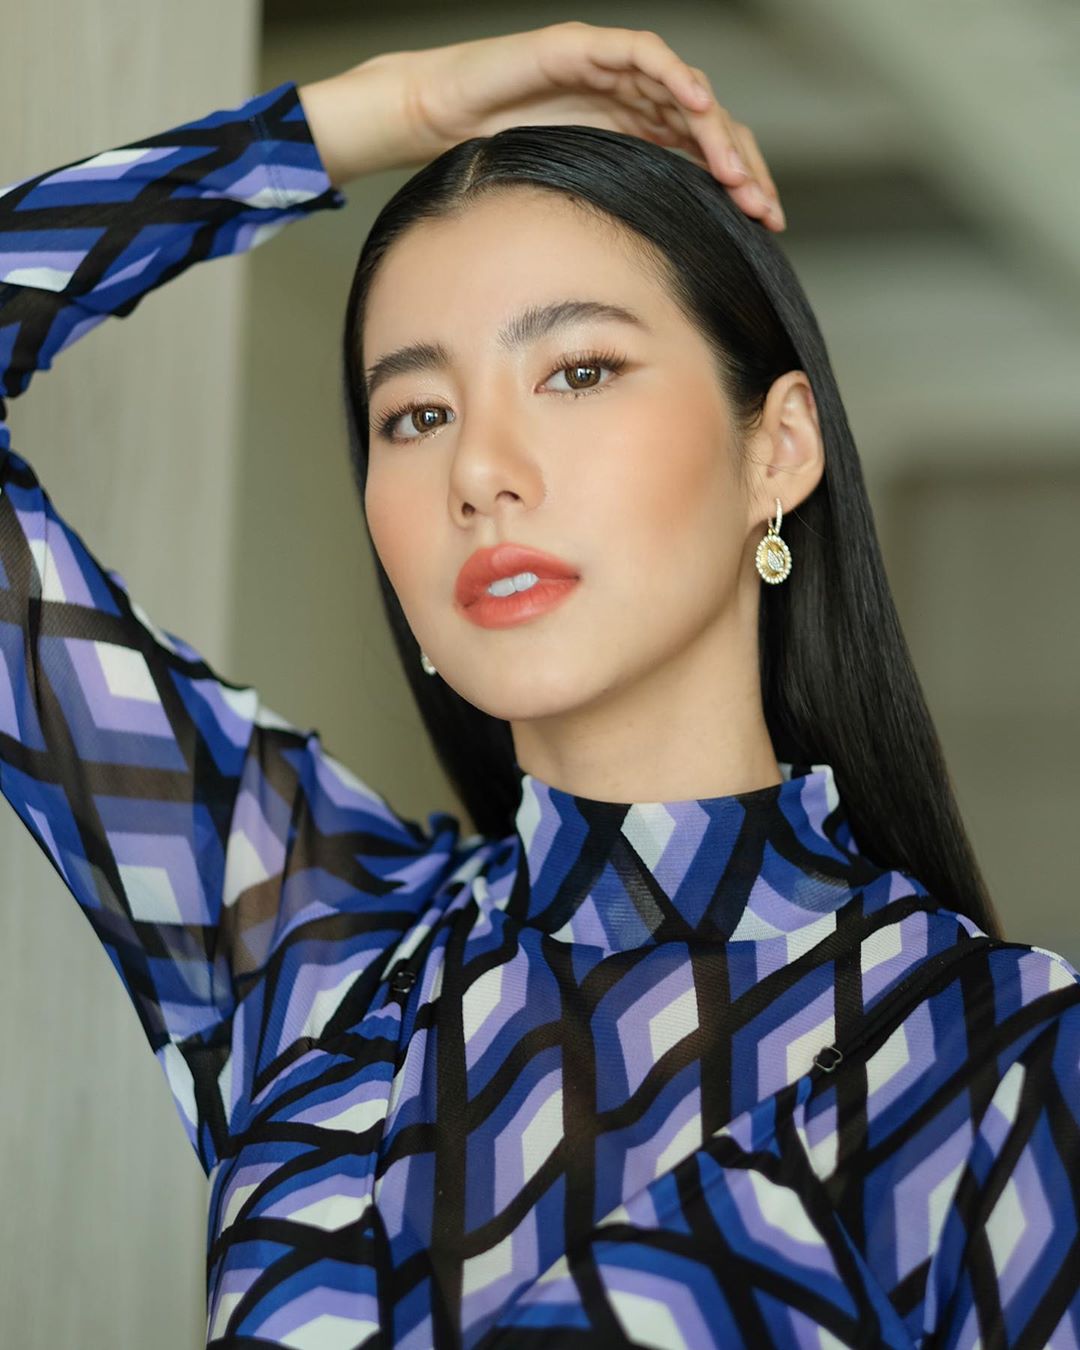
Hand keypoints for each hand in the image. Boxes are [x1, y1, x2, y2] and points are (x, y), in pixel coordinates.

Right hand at [299, 22, 784, 230]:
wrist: (442, 118)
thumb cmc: (500, 163)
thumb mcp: (571, 205)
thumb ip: (614, 221)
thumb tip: (651, 281)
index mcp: (638, 135)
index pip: (705, 156)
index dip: (740, 185)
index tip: (767, 223)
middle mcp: (635, 101)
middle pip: (707, 127)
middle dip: (740, 166)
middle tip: (761, 207)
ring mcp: (613, 71)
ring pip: (684, 93)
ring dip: (713, 130)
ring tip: (733, 171)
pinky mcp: (586, 47)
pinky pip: (641, 54)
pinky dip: (672, 75)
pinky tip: (695, 104)